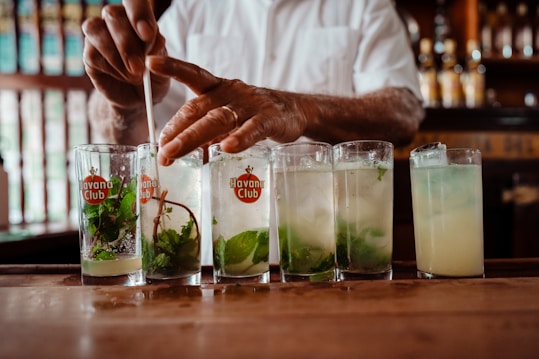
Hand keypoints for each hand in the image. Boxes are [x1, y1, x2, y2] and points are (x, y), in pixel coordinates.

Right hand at [82, 0, 168, 112]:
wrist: (139, 99)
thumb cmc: (154, 77)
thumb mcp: (164, 67)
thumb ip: (160, 52)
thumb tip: (154, 40)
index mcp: (137, 17)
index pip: (134, 1)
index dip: (138, 13)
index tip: (148, 34)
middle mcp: (116, 21)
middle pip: (113, 14)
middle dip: (127, 43)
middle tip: (140, 67)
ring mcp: (99, 36)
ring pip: (96, 30)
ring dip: (117, 56)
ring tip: (134, 75)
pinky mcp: (89, 54)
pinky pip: (93, 54)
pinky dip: (111, 68)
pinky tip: (122, 77)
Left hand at [146, 56, 308, 165]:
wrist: (295, 111)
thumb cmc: (254, 113)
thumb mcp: (227, 117)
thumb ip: (205, 131)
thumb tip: (176, 149)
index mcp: (219, 89)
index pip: (193, 75)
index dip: (173, 67)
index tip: (150, 63)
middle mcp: (231, 93)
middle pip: (199, 109)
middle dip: (176, 129)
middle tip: (160, 149)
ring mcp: (251, 106)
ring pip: (219, 120)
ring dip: (194, 136)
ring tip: (175, 151)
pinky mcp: (270, 120)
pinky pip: (253, 129)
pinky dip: (239, 138)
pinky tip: (226, 148)